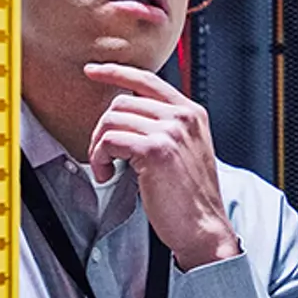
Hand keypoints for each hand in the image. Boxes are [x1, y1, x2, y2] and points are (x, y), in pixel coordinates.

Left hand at [83, 63, 241, 270]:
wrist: (204, 227)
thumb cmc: (190, 197)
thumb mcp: (186, 151)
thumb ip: (165, 128)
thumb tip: (124, 115)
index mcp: (191, 113)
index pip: (147, 80)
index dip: (115, 71)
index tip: (93, 70)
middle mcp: (183, 117)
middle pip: (121, 102)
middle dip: (103, 129)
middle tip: (104, 156)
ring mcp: (171, 132)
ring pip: (111, 121)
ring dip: (99, 147)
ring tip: (106, 169)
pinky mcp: (156, 151)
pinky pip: (110, 141)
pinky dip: (99, 159)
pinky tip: (107, 175)